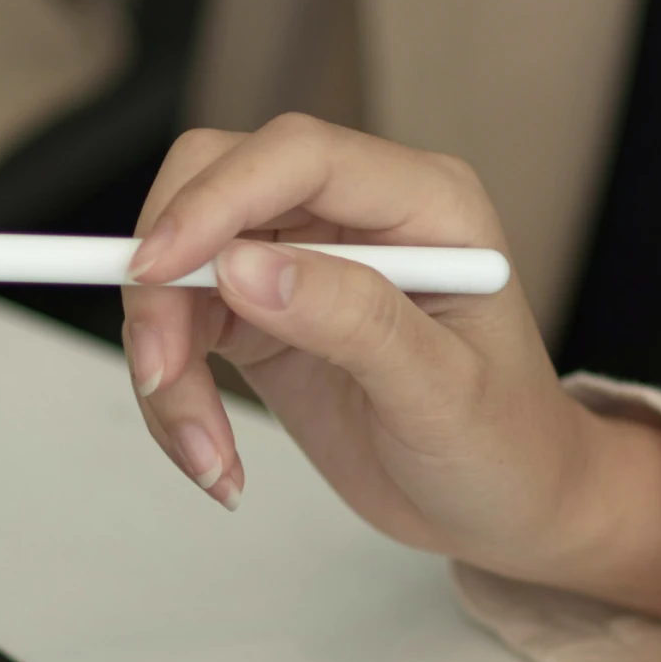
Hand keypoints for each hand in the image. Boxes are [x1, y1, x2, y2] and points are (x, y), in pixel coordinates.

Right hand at [121, 115, 660, 621]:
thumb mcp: (443, 392)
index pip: (297, 156)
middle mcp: (360, 217)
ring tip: (205, 455)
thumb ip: (354, 321)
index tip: (154, 271)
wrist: (507, 505)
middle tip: (160, 374)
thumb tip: (242, 267)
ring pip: (183, 265)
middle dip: (166, 278)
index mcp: (426, 204)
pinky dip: (174, 393)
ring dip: (165, 357)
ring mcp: (309, 263)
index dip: (213, 200)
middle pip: (216, 187)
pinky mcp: (270, 318)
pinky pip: (185, 328)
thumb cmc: (506, 445)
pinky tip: (213, 461)